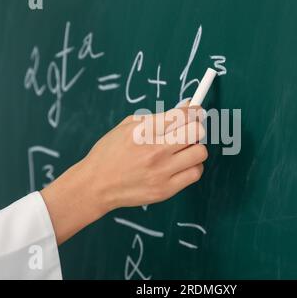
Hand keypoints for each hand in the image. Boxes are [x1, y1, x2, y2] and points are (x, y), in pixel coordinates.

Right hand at [41, 104, 206, 244]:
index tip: (196, 111)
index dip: (194, 110)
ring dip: (195, 149)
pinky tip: (180, 165)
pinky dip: (192, 167)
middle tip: (188, 131)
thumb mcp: (128, 126)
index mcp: (144, 131)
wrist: (95, 184)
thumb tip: (186, 107)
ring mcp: (161, 172)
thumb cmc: (110, 153)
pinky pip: (195, 173)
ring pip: (200, 153)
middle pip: (197, 132)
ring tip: (182, 150)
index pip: (183, 115)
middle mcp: (155, 151)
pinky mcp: (165, 190)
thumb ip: (158, 116)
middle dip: (195, 128)